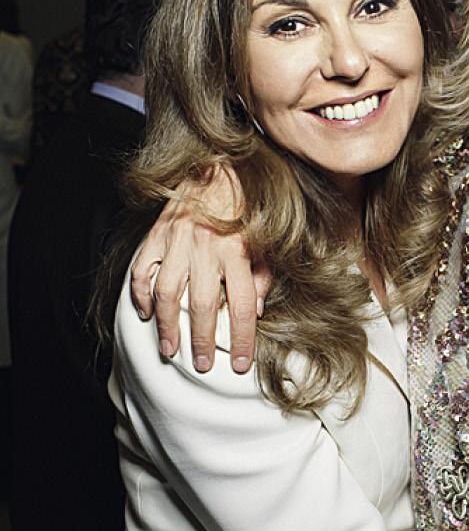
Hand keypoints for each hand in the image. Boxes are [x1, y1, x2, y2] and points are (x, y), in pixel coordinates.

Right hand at [129, 163, 270, 372]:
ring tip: (170, 350)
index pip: (244, 306)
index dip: (244, 339)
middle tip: (203, 365)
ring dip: (168, 326)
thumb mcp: (265, 241)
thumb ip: (263, 276)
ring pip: (168, 293)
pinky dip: (140, 294)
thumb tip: (258, 311)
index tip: (243, 364)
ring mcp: (177, 241)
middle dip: (203, 341)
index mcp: (237, 251)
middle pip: (203, 305)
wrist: (217, 165)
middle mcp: (206, 248)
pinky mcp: (156, 234)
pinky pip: (142, 270)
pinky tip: (146, 313)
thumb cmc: (244, 208)